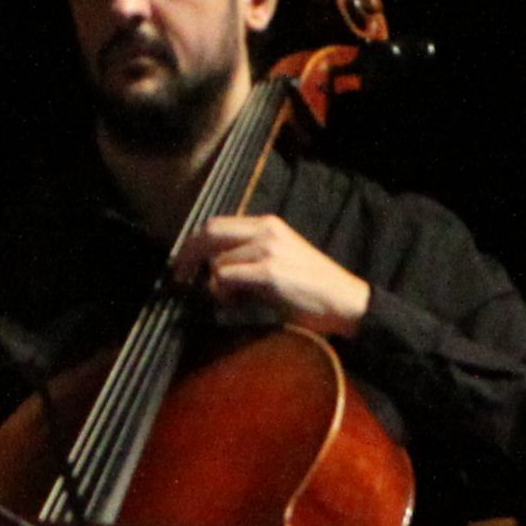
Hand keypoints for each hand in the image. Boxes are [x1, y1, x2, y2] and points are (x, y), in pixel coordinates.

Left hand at [181, 214, 371, 337]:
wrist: (346, 301)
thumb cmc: (311, 288)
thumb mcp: (277, 261)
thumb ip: (246, 258)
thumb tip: (209, 270)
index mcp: (268, 224)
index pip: (217, 224)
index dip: (194, 243)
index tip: (184, 264)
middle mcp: (266, 230)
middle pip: (209, 232)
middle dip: (188, 255)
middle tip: (179, 277)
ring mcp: (268, 248)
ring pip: (217, 260)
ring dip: (213, 283)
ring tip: (229, 299)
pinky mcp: (269, 270)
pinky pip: (226, 276)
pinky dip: (221, 290)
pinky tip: (233, 301)